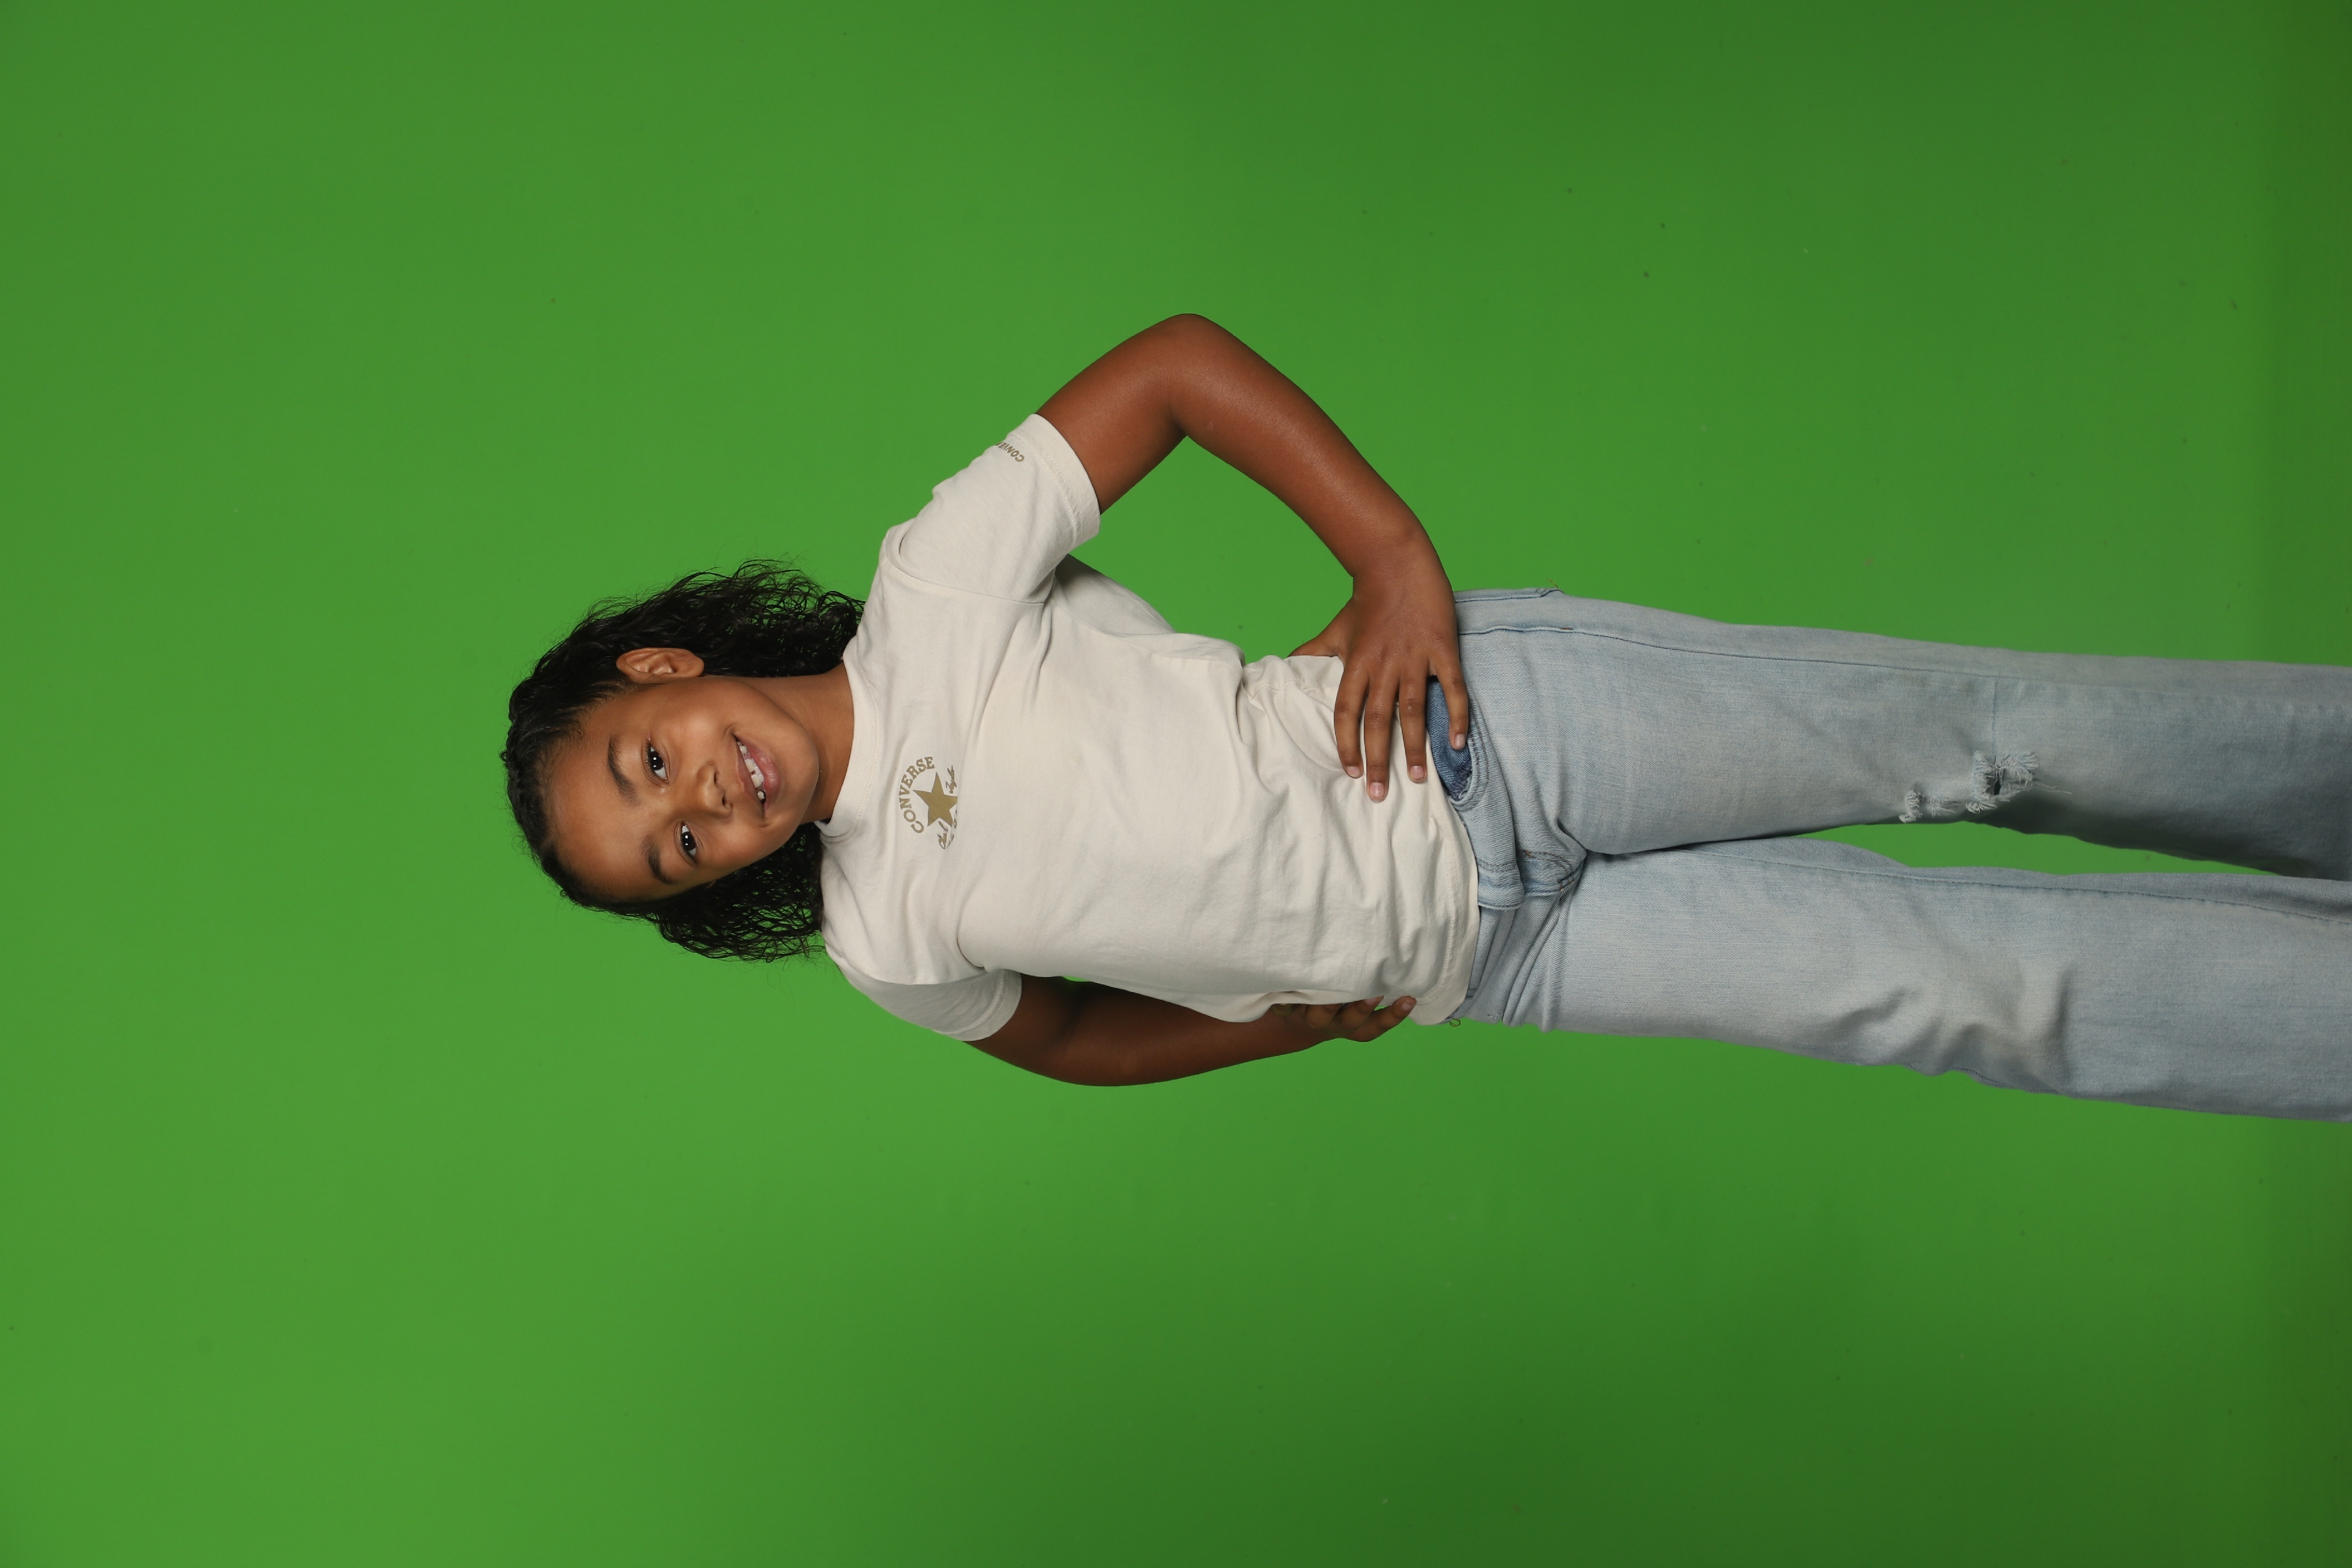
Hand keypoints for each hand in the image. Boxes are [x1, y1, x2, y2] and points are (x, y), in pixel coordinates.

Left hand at [1270, 994, 1418, 1042]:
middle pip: (1351, 1022)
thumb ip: (1370, 981)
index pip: (1378, 1025)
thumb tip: (1394, 951)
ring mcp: (1312, 1018)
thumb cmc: (1336, 998)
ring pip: (1320, 1016)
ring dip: (1327, 1005)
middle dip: (1362, 1008)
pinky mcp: (1288, 1010)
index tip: (1410, 998)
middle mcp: (1336, 1023)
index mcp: (1356, 1024)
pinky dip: (1284, 1003)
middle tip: (1374, 992)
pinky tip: (1285, 993)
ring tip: (1330, 986)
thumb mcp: (1355, 995)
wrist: (1296, 1018)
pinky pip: (1285, 1009)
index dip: (1394, 1016)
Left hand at [1292, 545, 1469, 799]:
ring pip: (1413, 711)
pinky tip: (1456, 744)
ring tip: (1417, 779)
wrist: (1398, 563)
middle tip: (1379, 794)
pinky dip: (1456, 717)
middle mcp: (1384, 665)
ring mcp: (1415, 659)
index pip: (1346, 712)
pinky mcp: (1443, 651)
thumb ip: (1313, 651)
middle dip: (1378, 759)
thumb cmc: (1366, 599)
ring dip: (1414, 747)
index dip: (1346, 744)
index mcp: (1357, 663)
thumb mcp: (1336, 628)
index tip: (1350, 772)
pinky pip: (1452, 690)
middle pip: (1378, 721)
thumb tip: (1286, 663)